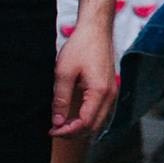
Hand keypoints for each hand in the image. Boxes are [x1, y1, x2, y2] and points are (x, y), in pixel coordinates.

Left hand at [51, 16, 117, 136]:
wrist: (96, 29)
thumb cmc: (81, 47)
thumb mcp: (64, 72)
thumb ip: (61, 99)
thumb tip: (58, 121)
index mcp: (100, 92)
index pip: (85, 123)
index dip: (67, 131)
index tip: (51, 130)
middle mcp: (110, 94)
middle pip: (94, 126)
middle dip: (74, 133)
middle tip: (55, 129)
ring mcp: (112, 91)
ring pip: (99, 121)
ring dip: (81, 126)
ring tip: (62, 123)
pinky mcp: (110, 87)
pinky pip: (101, 111)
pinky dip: (88, 118)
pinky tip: (74, 115)